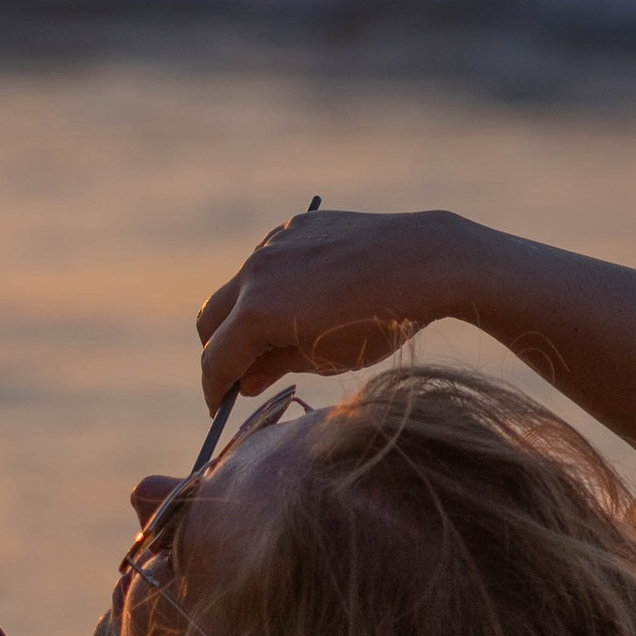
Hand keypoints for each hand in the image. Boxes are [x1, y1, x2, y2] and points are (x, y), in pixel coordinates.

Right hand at [196, 208, 473, 403]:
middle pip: (210, 321)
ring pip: (236, 288)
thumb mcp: (326, 359)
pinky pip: (266, 261)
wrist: (426, 260)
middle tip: (242, 375)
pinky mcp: (293, 227)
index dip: (214, 390)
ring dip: (243, 316)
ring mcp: (272, 244)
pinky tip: (305, 298)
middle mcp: (254, 272)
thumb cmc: (380, 321)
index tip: (220, 408)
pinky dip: (270, 285)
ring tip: (280, 337)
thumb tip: (244, 380)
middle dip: (219, 352)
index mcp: (257, 312)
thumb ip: (274, 368)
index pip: (215, 361)